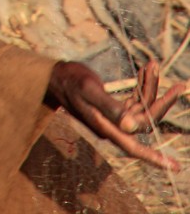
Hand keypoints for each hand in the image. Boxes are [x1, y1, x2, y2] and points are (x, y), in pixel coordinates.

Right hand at [45, 60, 185, 171]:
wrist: (56, 76)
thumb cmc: (70, 81)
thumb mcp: (89, 90)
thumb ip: (110, 107)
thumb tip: (132, 126)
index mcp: (106, 127)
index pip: (135, 146)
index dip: (154, 158)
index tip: (174, 166)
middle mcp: (112, 126)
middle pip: (144, 120)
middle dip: (161, 103)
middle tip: (179, 86)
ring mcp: (114, 117)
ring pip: (142, 107)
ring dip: (151, 88)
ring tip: (153, 66)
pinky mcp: (114, 107)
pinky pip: (135, 100)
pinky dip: (142, 86)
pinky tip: (144, 71)